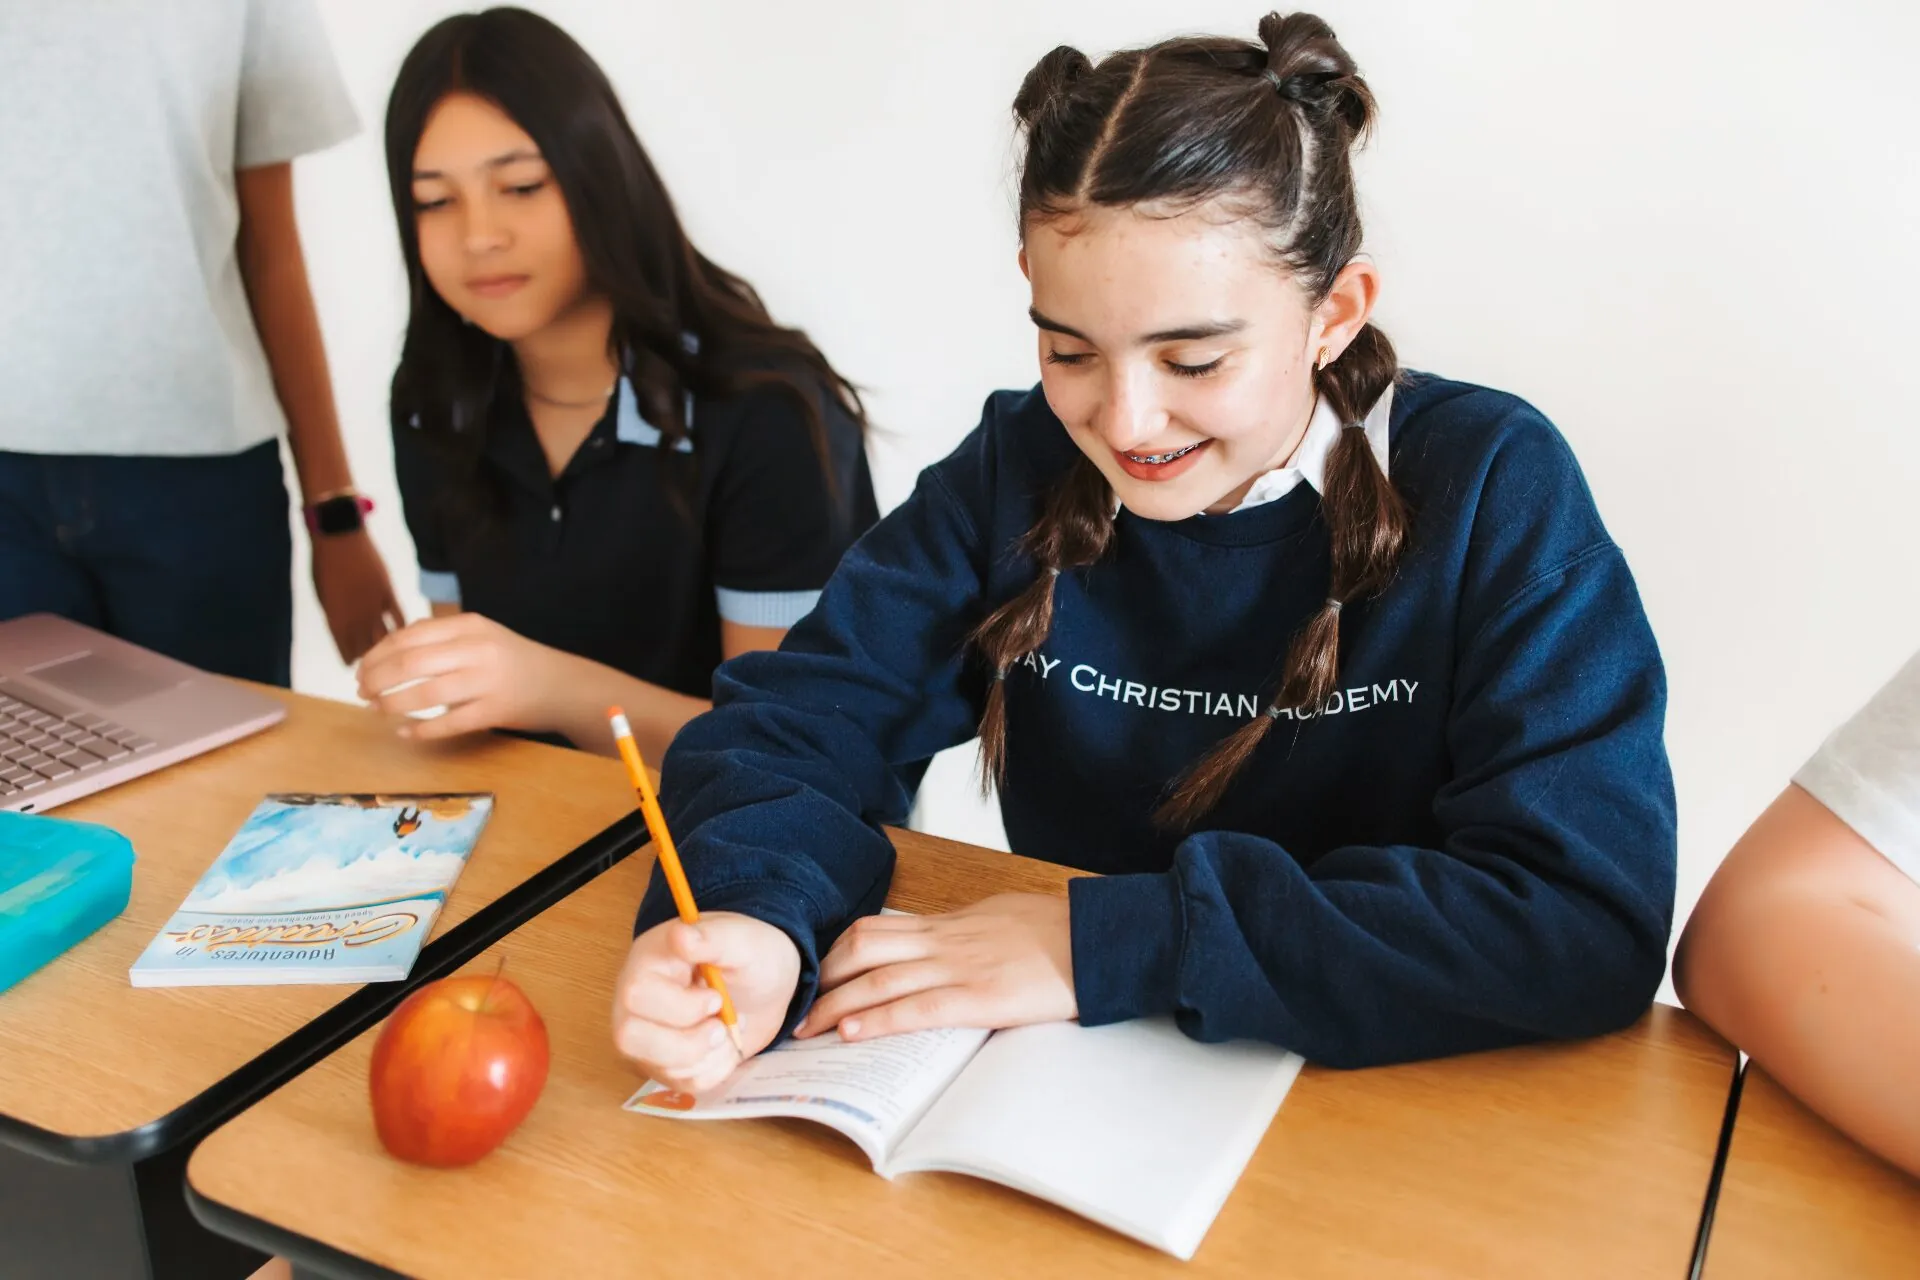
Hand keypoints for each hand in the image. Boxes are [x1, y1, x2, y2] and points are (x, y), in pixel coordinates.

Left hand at [311, 530, 401, 663]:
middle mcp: (356, 618)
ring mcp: (374, 606)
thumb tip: (344, 630)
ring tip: (390, 653)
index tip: (356, 668)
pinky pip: (398, 617)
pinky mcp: (388, 594)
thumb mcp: (322, 595)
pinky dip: (402, 628)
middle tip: (374, 665)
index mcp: (335, 620)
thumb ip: (334, 615)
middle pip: (366, 648)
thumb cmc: (323, 564)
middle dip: (370, 659)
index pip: (346, 650)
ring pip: (384, 636)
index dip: (351, 660)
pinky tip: (405, 635)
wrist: (339, 537)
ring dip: (387, 647)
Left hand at [355, 612, 566, 739]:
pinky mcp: (495, 711)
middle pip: (411, 662)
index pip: (410, 636)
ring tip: (377, 709)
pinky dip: (421, 730)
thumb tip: (388, 652)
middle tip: (362, 691)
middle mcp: (477, 649)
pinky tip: (405, 732)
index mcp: (469, 626)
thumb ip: (441, 639)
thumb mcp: (481, 636)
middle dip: (377, 679)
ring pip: (426, 692)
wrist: (562, 684)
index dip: (378, 654)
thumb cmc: (513, 661)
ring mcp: (487, 681)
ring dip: (393, 703)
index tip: (362, 668)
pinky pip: (449, 723)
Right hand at [612, 913, 800, 1091]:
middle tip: (723, 1025)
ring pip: (656, 1066)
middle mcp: (636, 1000)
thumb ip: (712, 938)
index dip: (680, 1007)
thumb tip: (681, 936)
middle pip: (630, 1037)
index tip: (717, 998)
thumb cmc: (749, 955)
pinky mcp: (664, 1062)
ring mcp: (647, 1034)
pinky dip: (713, 1071)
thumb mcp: (740, 939)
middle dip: (688, 1042)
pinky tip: (725, 1048)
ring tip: (728, 1032)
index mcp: (649, 960)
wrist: (765, 982)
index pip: (637, 994)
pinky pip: (680, 1083)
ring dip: (707, 1057)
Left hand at [795, 893, 1075, 1041]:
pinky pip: (916, 1007)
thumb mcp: (1002, 917)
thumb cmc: (1059, 930)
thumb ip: (967, 929)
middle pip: (863, 947)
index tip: (816, 975)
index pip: (878, 929)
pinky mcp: (980, 997)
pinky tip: (851, 1033)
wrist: (1100, 938)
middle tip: (799, 1006)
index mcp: (951, 923)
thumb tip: (941, 941)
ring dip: (835, 1003)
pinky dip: (877, 1020)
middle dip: (824, 976)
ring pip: (879, 978)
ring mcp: (960, 967)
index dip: (838, 952)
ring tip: (807, 1028)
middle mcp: (946, 940)